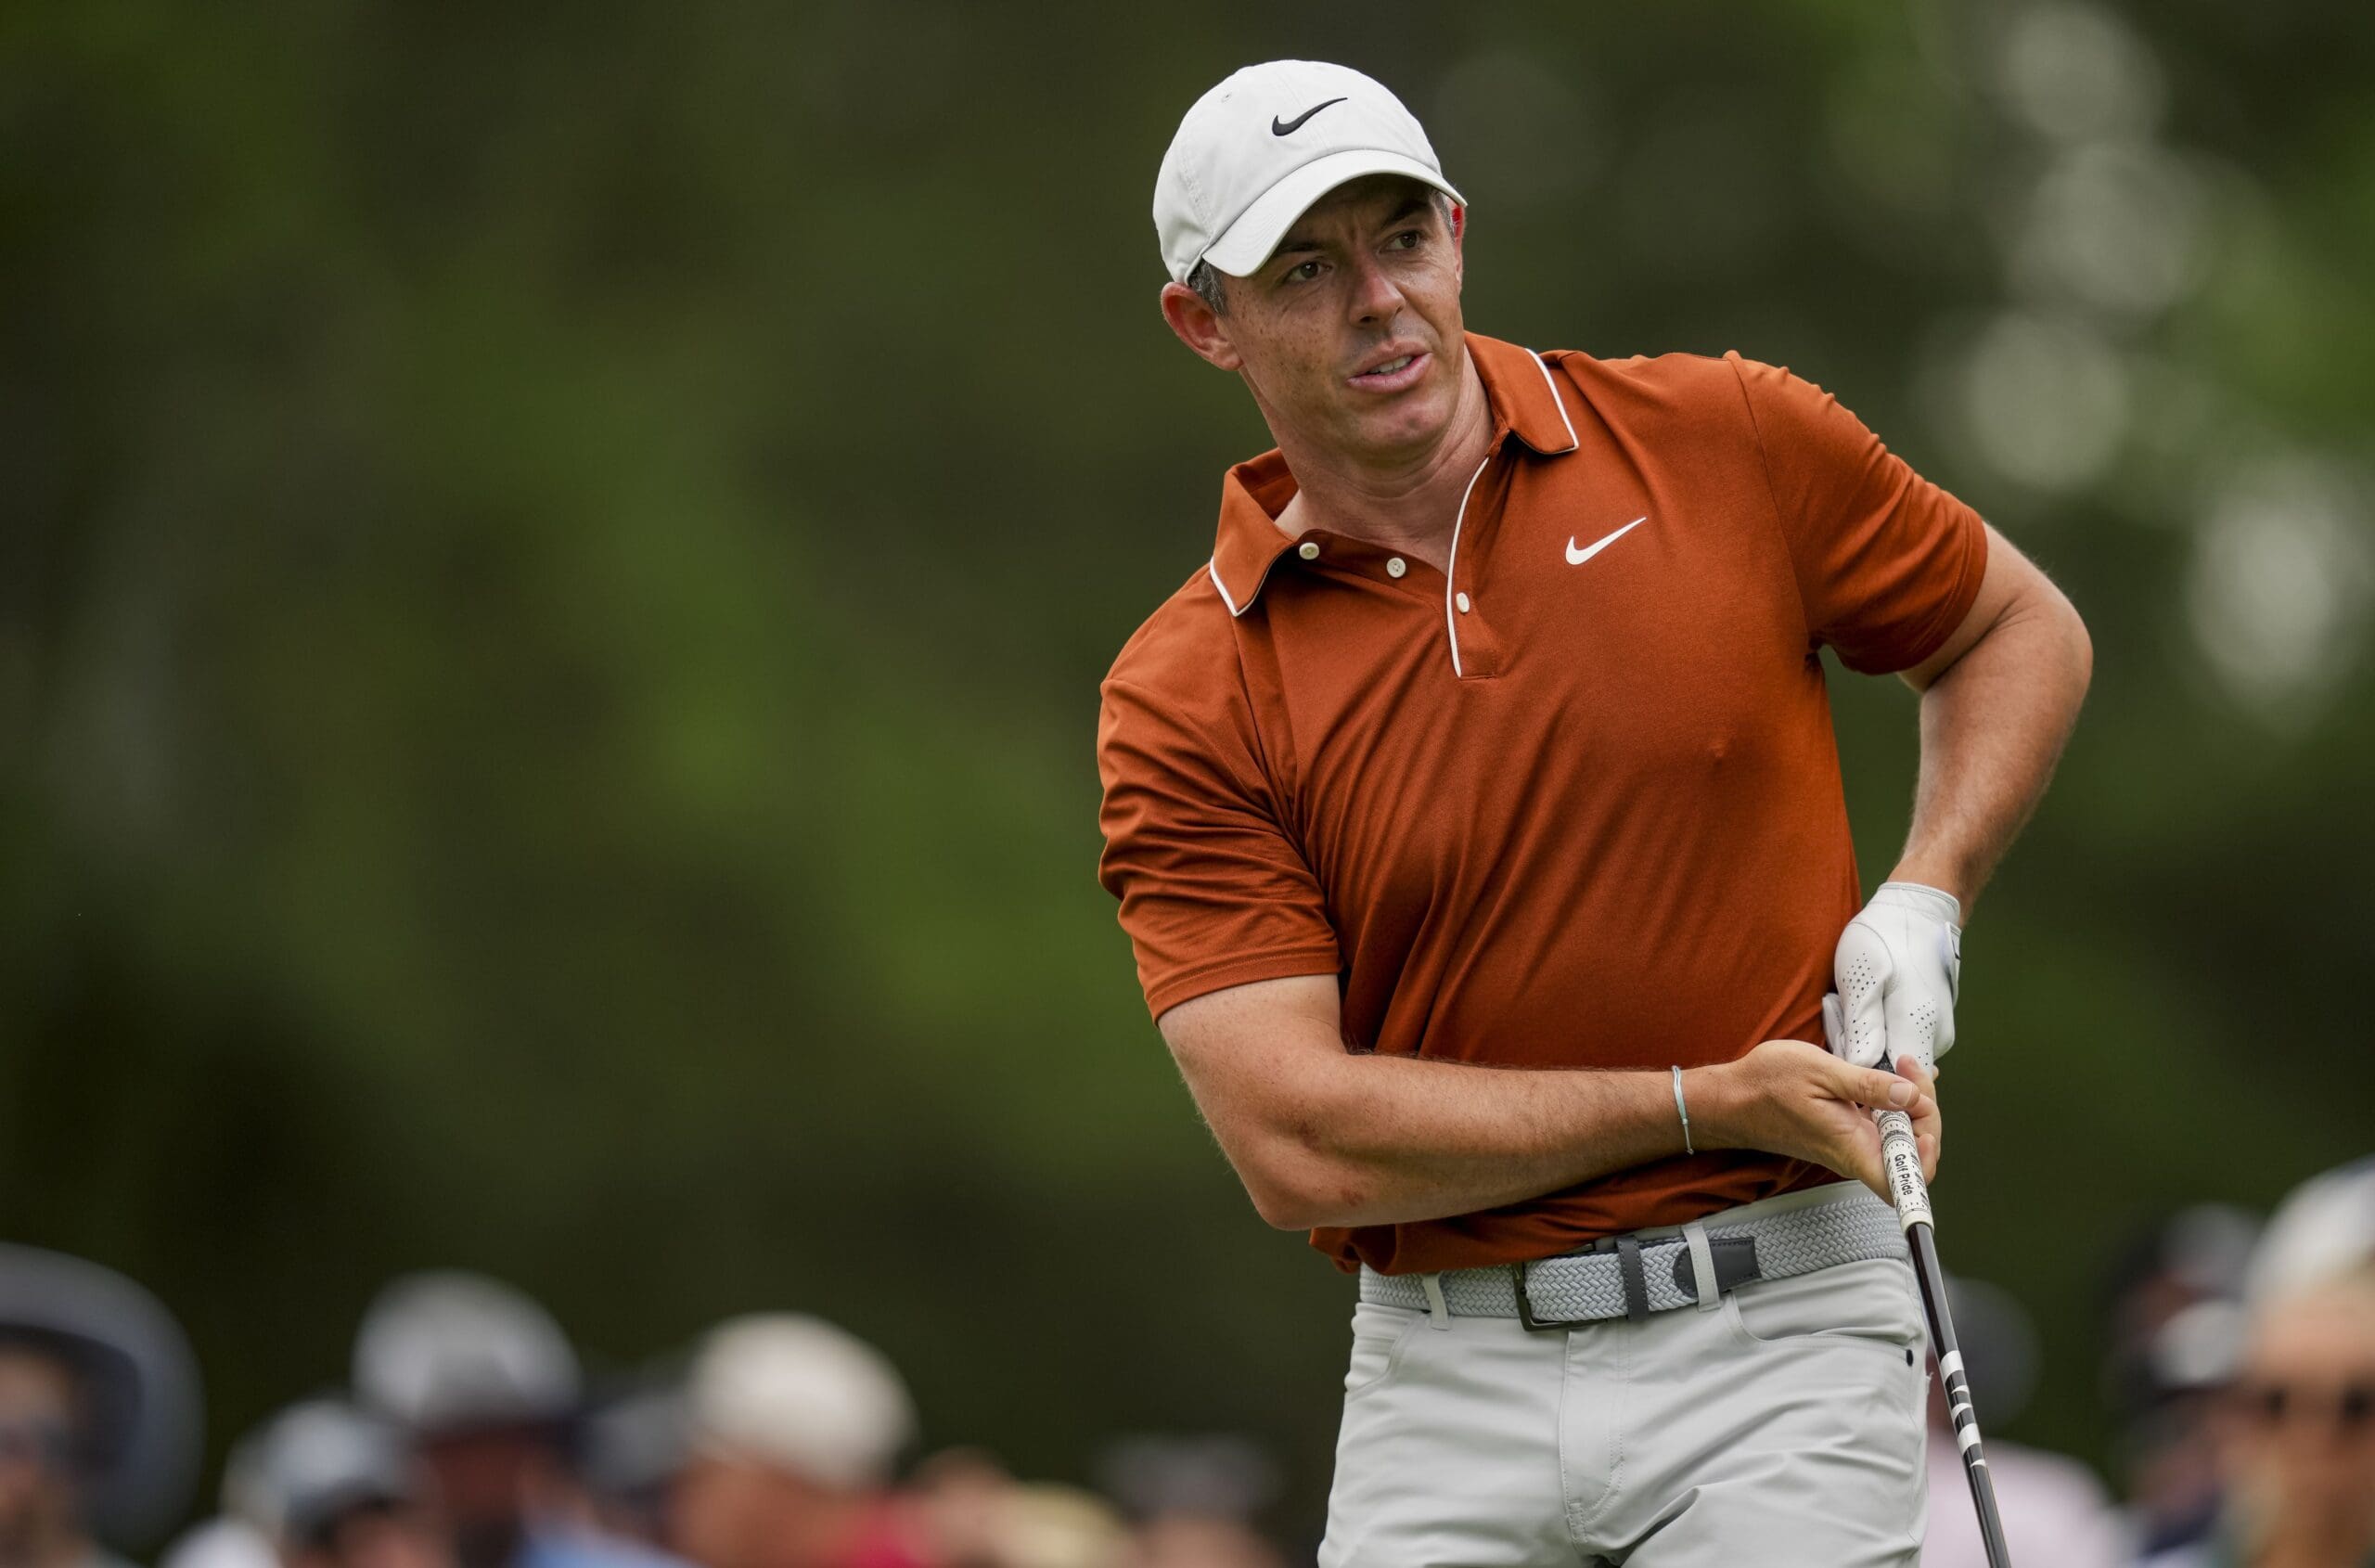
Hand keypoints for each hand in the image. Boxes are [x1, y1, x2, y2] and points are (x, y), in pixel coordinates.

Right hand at [1691, 1039, 1940, 1202]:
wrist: (1732, 1099)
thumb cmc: (1766, 1085)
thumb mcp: (1820, 1072)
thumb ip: (1869, 1086)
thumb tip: (1911, 1097)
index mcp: (1851, 1147)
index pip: (1902, 1183)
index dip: (1925, 1161)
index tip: (1924, 1119)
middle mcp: (1856, 1153)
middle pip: (1912, 1154)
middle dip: (1925, 1111)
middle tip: (1911, 1070)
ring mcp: (1851, 1144)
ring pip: (1900, 1138)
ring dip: (1912, 1104)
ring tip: (1903, 1065)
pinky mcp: (1845, 1134)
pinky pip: (1883, 1127)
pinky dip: (1896, 1102)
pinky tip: (1895, 1077)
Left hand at [1833, 882, 1961, 1071]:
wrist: (1914, 911)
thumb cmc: (1883, 939)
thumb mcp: (1863, 978)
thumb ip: (1864, 1027)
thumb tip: (1861, 1068)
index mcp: (1918, 1029)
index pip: (1894, 1086)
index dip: (1863, 1081)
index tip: (1839, 1050)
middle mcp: (1933, 1037)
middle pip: (1889, 1072)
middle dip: (1856, 1052)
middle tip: (1838, 1013)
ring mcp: (1932, 1030)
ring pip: (1890, 1054)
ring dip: (1860, 1037)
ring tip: (1844, 1002)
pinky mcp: (1926, 1022)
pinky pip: (1896, 1038)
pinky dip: (1872, 1027)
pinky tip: (1856, 1003)